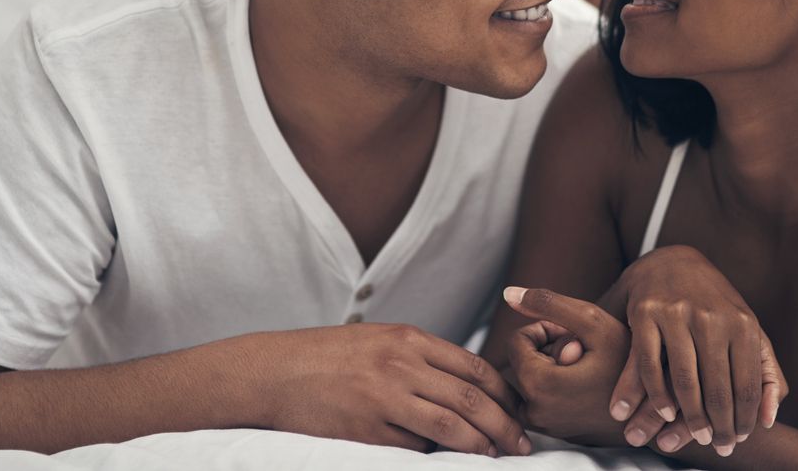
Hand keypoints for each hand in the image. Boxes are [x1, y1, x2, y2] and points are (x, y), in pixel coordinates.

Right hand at [251, 323, 530, 455]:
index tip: (520, 411)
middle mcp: (400, 365)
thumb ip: (422, 358)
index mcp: (408, 339)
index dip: (504, 393)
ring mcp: (383, 399)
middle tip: (522, 444)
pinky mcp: (366, 430)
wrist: (275, 372)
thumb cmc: (329, 356)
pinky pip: (412, 446)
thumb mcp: (380, 341)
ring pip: (449, 425)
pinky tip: (445, 460)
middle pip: (470, 397)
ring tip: (496, 456)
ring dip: (479, 445)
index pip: (474, 366)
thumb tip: (468, 389)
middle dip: (503, 424)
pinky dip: (432, 454)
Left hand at [502, 286, 635, 445]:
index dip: (545, 328)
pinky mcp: (557, 431)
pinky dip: (561, 384)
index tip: (573, 333)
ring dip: (556, 365)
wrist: (659, 408)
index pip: (517, 340)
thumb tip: (508, 294)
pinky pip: (545, 396)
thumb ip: (549, 304)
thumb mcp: (593, 323)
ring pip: (535, 378)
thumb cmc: (630, 363)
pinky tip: (589, 383)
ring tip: (590, 367)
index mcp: (538, 385)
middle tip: (586, 351)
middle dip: (550, 348)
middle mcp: (535, 412)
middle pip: (525, 361)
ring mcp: (545, 425)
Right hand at [609, 245, 788, 457]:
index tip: (739, 439)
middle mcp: (712, 317)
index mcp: (743, 323)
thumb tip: (768, 420)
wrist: (671, 263)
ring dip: (688, 417)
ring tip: (693, 436)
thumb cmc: (715, 306)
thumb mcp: (748, 330)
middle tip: (718, 445)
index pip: (747, 386)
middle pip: (717, 389)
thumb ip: (765, 374)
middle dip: (719, 426)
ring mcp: (677, 314)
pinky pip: (648, 364)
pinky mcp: (645, 313)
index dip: (745, 420)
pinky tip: (662, 412)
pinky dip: (654, 394)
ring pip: (684, 380)